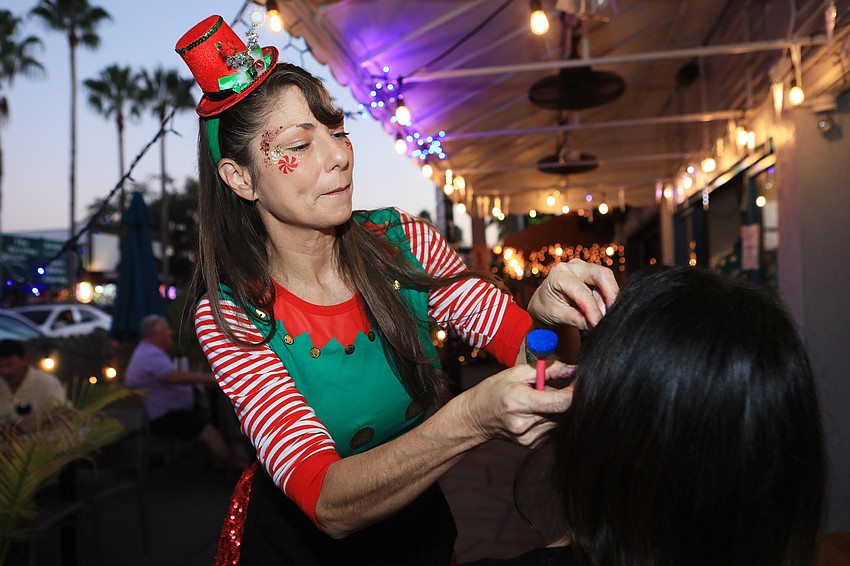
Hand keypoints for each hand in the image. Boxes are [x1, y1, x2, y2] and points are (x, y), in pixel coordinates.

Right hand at [458, 361, 574, 446]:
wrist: (476, 417)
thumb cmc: (495, 390)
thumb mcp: (517, 372)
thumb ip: (548, 370)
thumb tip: (574, 369)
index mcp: (520, 403)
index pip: (561, 402)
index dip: (576, 392)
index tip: (579, 381)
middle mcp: (525, 425)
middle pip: (564, 413)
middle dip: (567, 398)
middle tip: (558, 386)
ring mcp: (529, 438)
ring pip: (561, 421)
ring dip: (559, 408)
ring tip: (542, 399)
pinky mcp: (533, 445)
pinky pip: (554, 429)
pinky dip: (552, 417)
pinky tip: (539, 411)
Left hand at [527, 259, 618, 330]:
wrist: (545, 301)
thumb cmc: (547, 306)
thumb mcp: (556, 315)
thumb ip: (575, 319)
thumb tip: (594, 324)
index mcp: (560, 275)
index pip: (581, 290)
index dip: (591, 308)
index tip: (597, 323)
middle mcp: (575, 267)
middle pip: (602, 275)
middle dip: (611, 295)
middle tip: (613, 315)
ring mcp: (587, 269)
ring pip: (608, 281)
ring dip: (608, 301)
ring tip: (600, 318)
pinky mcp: (596, 276)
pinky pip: (608, 286)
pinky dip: (608, 300)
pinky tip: (601, 312)